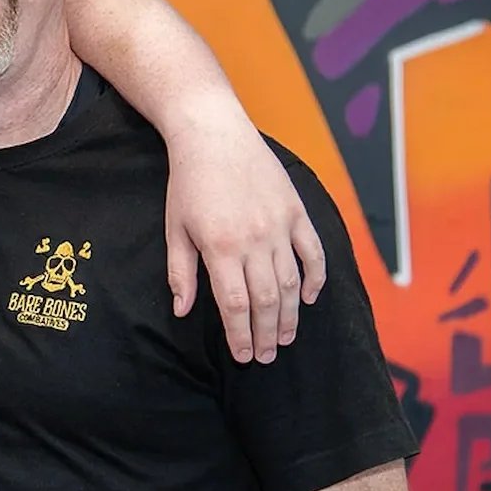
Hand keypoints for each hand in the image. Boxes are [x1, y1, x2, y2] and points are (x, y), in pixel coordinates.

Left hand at [165, 118, 325, 363]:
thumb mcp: (175, 228)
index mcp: (221, 247)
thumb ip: (181, 272)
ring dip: (289, 315)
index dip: (240, 335)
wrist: (213, 133)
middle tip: (266, 357)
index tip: (243, 355)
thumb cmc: (188, 182)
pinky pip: (313, 252)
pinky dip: (315, 279)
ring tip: (284, 338)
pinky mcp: (296, 211)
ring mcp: (280, 225)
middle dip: (266, 335)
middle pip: (266, 301)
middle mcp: (255, 240)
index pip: (236, 305)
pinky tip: (309, 300)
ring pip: (291, 282)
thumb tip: (184, 310)